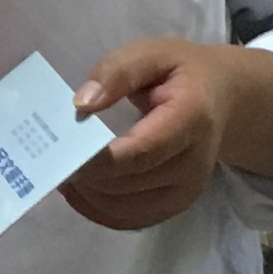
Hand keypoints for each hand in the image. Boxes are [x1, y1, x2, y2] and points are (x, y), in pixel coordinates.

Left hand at [63, 39, 272, 232]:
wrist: (223, 98)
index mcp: (190, 119)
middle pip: (128, 183)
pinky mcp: (176, 205)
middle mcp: (194, 163)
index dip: (98, 160)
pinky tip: (80, 191)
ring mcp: (187, 190)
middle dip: (85, 176)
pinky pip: (131, 220)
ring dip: (88, 195)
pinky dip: (99, 210)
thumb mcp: (152, 54)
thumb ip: (117, 72)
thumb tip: (81, 104)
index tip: (60, 153)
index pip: (140, 152)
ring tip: (62, 171)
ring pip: (125, 208)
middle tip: (49, 159)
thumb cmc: (182, 72)